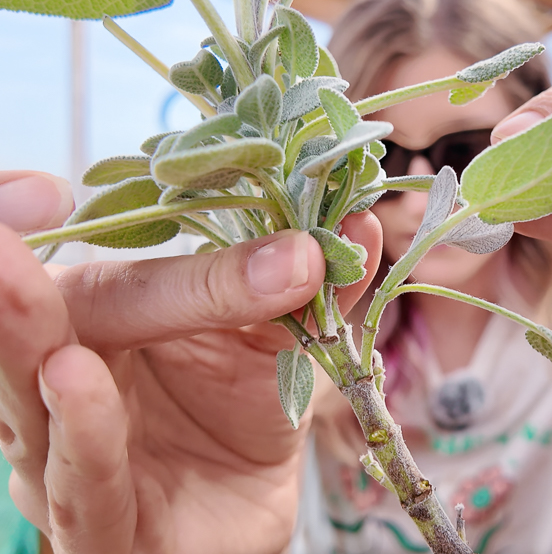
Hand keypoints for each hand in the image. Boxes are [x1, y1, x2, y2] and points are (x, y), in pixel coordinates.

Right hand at [0, 171, 381, 553]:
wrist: (246, 500)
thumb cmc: (242, 410)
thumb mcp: (273, 340)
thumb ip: (307, 288)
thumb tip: (358, 221)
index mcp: (101, 325)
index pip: (76, 275)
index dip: (32, 226)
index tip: (49, 189)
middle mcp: (63, 383)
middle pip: (33, 328)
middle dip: (13, 287)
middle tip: (11, 230)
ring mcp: (64, 456)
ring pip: (33, 406)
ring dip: (29, 348)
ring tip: (41, 309)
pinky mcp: (94, 523)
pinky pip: (81, 482)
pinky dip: (81, 436)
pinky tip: (74, 382)